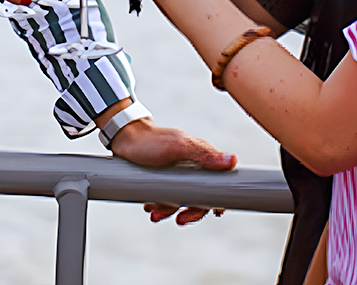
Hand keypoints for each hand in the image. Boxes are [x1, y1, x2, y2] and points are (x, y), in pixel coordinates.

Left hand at [111, 118, 233, 226]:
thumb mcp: (177, 147)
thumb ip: (204, 154)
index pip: (218, 182)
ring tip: (154, 213)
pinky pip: (165, 196)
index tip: (214, 213)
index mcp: (200, 157)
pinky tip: (149, 206)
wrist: (123, 136)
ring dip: (169, 210)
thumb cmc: (150, 139)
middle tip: (179, 220)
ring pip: (179, 198)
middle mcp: (191, 166)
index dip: (218, 199)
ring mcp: (176, 173)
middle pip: (199, 196)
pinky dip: (158, 204)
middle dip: (190, 211)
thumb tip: (233, 161)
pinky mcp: (162, 177)